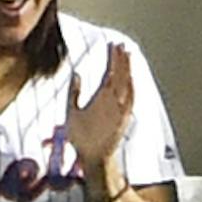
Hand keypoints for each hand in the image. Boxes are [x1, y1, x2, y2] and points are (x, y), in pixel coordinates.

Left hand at [64, 40, 135, 179]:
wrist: (88, 157)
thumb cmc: (80, 137)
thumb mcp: (71, 111)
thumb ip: (74, 92)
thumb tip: (76, 73)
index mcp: (101, 97)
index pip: (109, 72)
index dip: (111, 58)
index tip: (111, 44)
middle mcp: (111, 101)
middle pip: (118, 75)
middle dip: (120, 60)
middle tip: (120, 44)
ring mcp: (117, 110)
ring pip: (124, 86)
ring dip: (126, 71)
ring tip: (126, 55)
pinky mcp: (121, 121)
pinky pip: (128, 104)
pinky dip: (130, 91)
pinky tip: (130, 78)